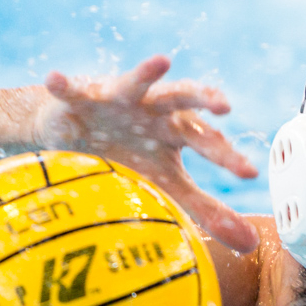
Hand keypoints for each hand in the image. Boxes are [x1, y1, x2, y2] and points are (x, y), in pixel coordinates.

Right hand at [35, 55, 260, 252]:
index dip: (227, 156)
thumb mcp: (169, 183)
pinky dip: (64, 85)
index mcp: (179, 130)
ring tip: (162, 62)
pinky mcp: (82, 96)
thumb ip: (207, 209)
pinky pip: (72, 90)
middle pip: (184, 101)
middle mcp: (155, 109)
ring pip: (137, 82)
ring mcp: (119, 98)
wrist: (82, 130)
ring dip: (147, 73)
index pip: (209, 141)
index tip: (249, 173)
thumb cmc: (133, 154)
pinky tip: (54, 79)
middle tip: (224, 104)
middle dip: (203, 100)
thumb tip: (251, 244)